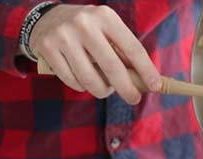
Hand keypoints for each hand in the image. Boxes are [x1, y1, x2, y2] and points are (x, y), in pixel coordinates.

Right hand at [29, 4, 161, 104]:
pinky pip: (72, 81)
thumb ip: (122, 51)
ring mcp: (64, 36)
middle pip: (111, 67)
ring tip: (104, 88)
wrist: (47, 19)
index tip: (155, 85)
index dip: (145, 69)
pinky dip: (82, 87)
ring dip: (101, 90)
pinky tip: (83, 80)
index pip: (132, 47)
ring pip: (90, 79)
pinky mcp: (47, 48)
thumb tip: (144, 80)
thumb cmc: (87, 29)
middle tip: (134, 99)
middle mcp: (84, 24)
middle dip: (126, 88)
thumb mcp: (106, 30)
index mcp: (105, 16)